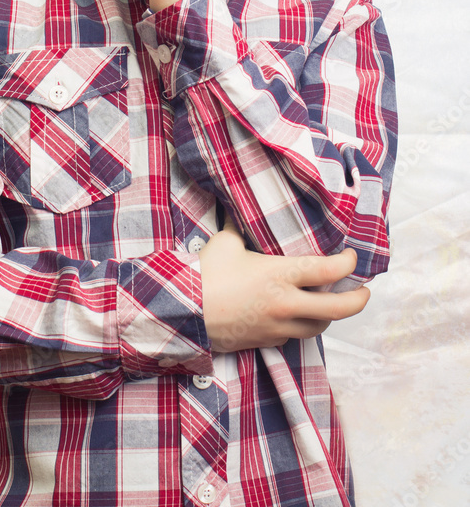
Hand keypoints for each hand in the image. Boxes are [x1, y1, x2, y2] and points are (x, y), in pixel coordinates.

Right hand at [199, 217, 369, 350]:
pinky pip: (294, 335)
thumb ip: (240, 226)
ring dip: (329, 315)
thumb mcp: (226, 242)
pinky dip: (300, 325)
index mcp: (280, 274)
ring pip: (319, 327)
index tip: (350, 257)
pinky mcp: (267, 341)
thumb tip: (239, 207)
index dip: (348, 263)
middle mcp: (285, 303)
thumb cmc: (205, 274)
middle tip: (363, 291)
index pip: (328, 270)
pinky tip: (295, 314)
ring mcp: (278, 326)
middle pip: (338, 308)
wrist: (183, 312)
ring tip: (331, 302)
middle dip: (358, 300)